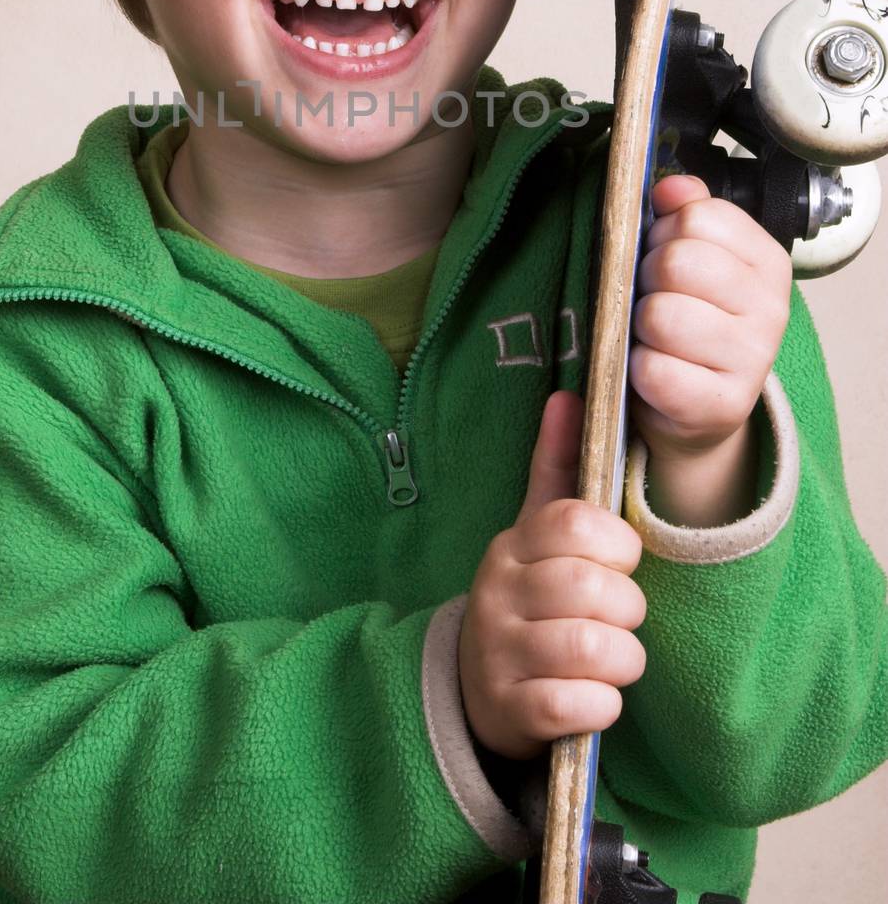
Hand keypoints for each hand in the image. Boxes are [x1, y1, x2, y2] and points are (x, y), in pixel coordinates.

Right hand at [458, 391, 646, 760]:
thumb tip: (568, 396)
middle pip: (593, 589)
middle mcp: (499, 594)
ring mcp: (500, 653)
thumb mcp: (536, 533)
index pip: (576, 523)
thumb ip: (559, 467)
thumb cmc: (530, 599)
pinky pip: (578, 707)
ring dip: (623, 661)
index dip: (618, 544)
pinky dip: (602, 706)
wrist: (476, 688)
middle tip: (619, 618)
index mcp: (513, 545)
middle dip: (628, 609)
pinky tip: (594, 698)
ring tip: (613, 658)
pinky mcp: (511, 710)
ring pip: (592, 650)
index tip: (620, 562)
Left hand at [629, 175, 792, 463]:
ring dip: (641, 326)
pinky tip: (654, 371)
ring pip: (660, 315)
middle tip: (656, 299)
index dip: (663, 232)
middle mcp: (772, 309)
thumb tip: (670, 187)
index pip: (697, 216)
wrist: (698, 408)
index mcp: (768, 260)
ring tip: (655, 337)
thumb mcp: (694, 259)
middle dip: (648, 278)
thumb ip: (686, 213)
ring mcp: (753, 360)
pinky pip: (653, 370)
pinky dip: (639, 369)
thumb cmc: (690, 322)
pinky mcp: (724, 406)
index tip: (665, 253)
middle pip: (676, 262)